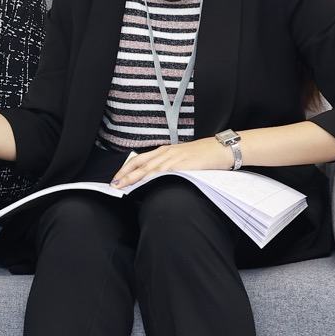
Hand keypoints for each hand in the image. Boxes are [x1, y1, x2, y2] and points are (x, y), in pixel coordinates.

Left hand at [111, 139, 230, 188]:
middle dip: (125, 175)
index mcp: (164, 151)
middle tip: (113, 184)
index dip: (126, 169)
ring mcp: (173, 158)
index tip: (117, 178)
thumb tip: (157, 177)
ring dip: (134, 178)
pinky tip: (144, 183)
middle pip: (140, 164)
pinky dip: (152, 178)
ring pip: (149, 169)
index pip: (139, 159)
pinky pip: (163, 172)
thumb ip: (170, 166)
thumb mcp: (182, 158)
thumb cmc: (204, 155)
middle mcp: (166, 153)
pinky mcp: (182, 164)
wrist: (221, 149)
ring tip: (122, 186)